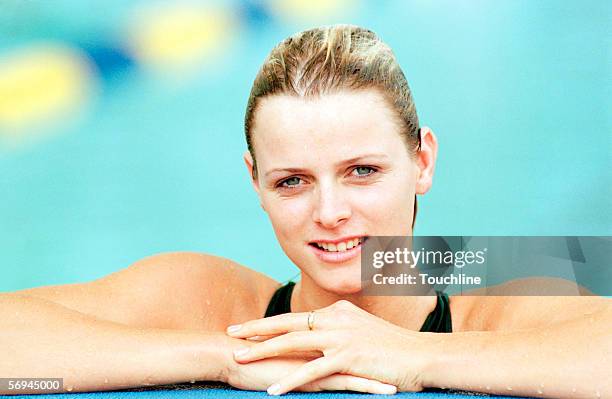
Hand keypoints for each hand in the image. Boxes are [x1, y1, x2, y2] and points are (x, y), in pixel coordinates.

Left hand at [226, 300, 438, 394]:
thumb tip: (320, 338)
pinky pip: (313, 372)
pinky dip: (291, 381)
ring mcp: (342, 337)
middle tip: (231, 333)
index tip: (247, 327)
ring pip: (294, 343)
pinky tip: (274, 390)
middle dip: (256, 329)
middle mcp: (336, 320)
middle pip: (288, 323)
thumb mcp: (363, 333)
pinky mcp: (349, 358)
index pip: (296, 318)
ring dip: (264, 351)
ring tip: (239, 358)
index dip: (270, 323)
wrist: (423, 355)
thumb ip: (340, 332)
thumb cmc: (395, 348)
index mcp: (338, 312)